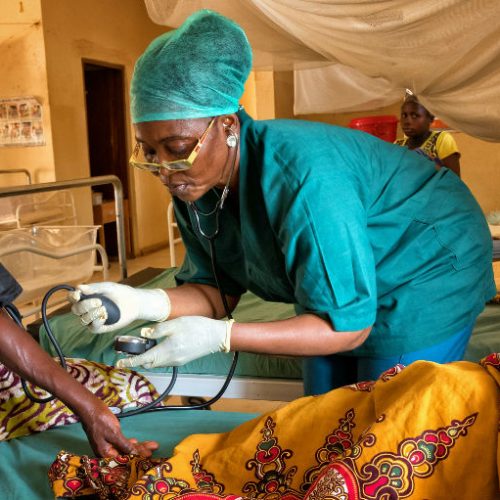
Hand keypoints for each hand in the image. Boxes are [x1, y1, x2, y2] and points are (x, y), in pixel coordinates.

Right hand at [68, 282, 170, 332]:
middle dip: (85, 305)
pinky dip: (97, 321)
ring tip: (105, 308)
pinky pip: (92, 327)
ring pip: (83, 319)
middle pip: (76, 309)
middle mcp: (86, 309)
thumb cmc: (120, 292)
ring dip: (93, 313)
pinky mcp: (99, 327)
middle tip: (99, 301)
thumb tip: (78, 287)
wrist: (134, 303)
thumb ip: (94, 288)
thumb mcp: (108, 287)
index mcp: (86, 297)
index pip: (72, 298)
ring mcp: (92, 319)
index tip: (78, 295)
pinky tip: (105, 316)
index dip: (72, 296)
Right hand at [79, 400, 158, 456]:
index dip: (138, 458)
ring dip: (138, 446)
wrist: (91, 408)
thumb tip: (136, 455)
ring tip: (152, 444)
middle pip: (127, 454)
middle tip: (155, 448)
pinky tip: (137, 442)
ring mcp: (108, 446)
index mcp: (105, 455)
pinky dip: (130, 443)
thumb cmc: (101, 421)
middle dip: (141, 451)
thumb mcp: (114, 433)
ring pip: (126, 448)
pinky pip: (122, 443)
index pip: (125, 460)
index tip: (150, 455)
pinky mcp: (110, 439)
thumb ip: (125, 445)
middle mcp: (107, 453)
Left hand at [116, 316, 233, 368]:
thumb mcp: (175, 324)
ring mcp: (177, 361)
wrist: (215, 336)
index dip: (130, 361)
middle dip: (138, 360)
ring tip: (142, 348)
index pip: (144, 359)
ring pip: (156, 363)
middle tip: (129, 352)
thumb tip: (143, 334)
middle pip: (149, 364)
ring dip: (147, 358)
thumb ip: (158, 330)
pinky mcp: (182, 360)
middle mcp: (171, 359)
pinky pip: (164, 361)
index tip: (119, 362)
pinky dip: (156, 357)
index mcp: (167, 350)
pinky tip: (157, 347)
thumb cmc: (196, 327)